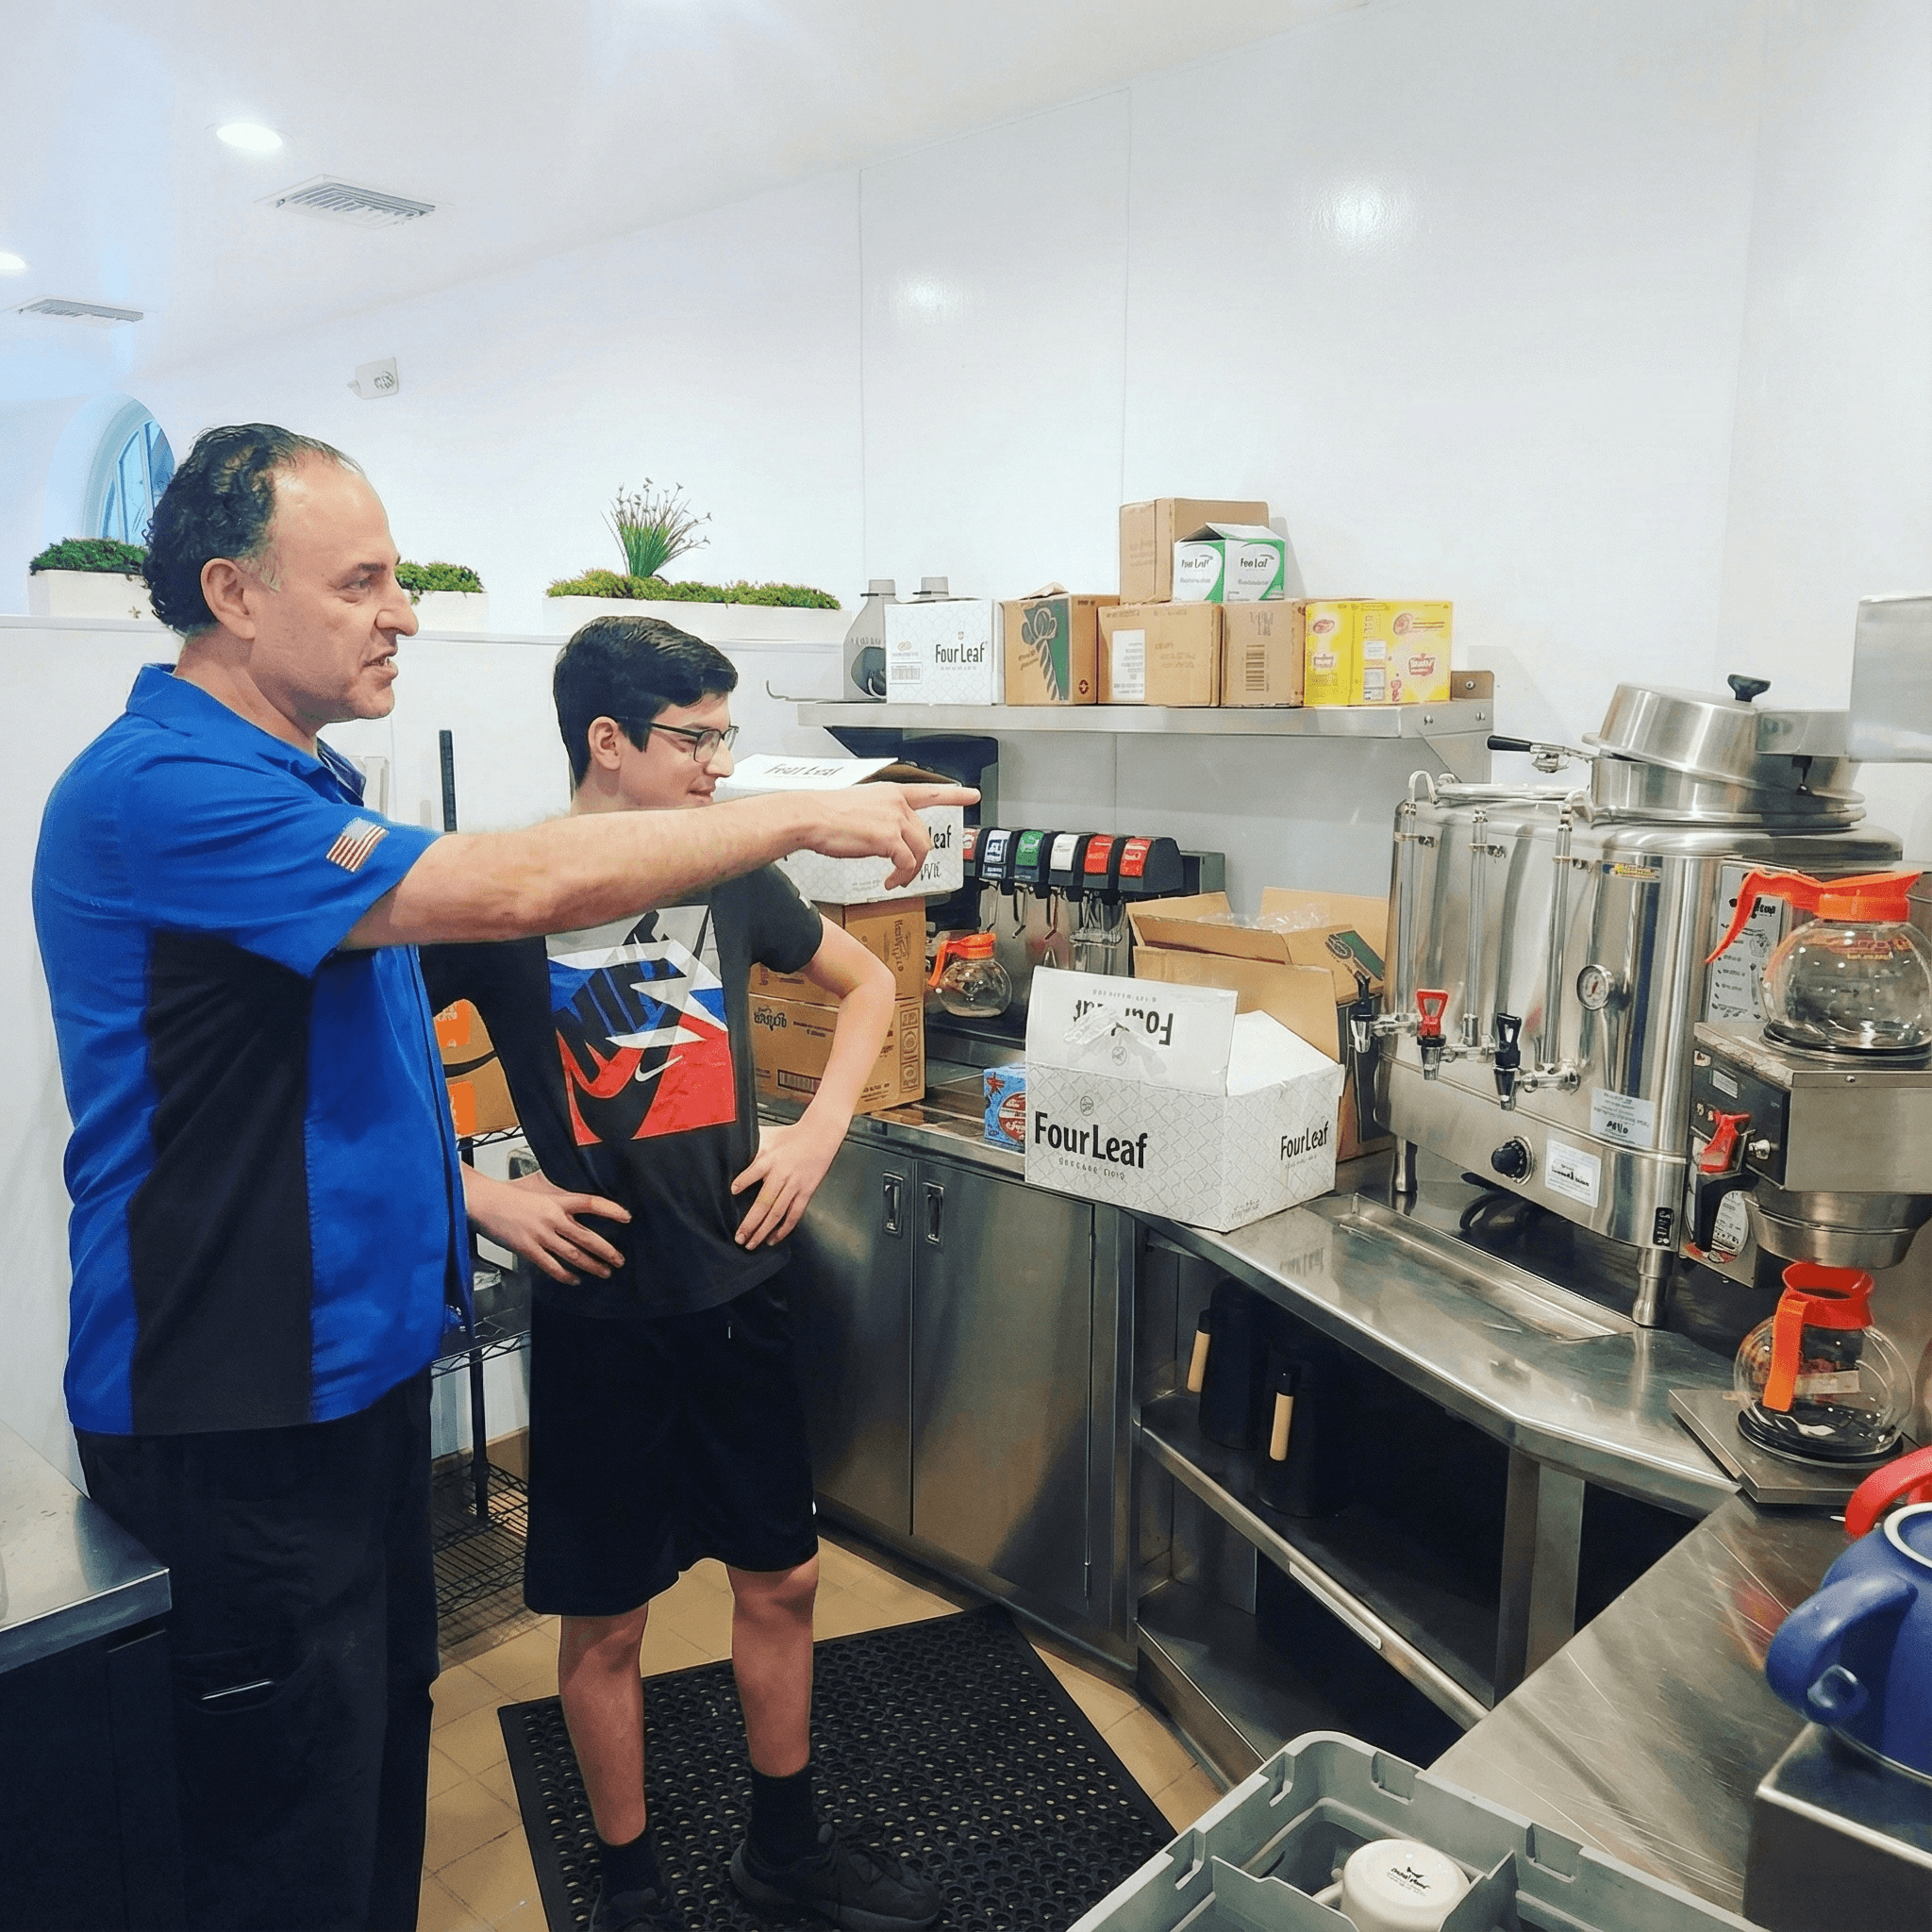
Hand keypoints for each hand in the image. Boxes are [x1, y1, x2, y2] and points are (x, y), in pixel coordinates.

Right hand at [463, 1169, 630, 1284]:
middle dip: (607, 1250)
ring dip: (591, 1265)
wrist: (483, 1201)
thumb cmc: (508, 1193)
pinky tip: (574, 1279)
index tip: (626, 1217)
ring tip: (604, 1272)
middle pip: (586, 1236)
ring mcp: (540, 1235)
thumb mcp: (538, 1186)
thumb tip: (572, 1192)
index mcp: (556, 1200)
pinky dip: (564, 1275)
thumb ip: (557, 1192)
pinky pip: (550, 1266)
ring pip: (572, 1254)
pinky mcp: (527, 1248)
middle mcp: (552, 1218)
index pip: (591, 1203)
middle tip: (619, 1259)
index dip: (611, 1210)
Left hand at [730, 1118, 841, 1248]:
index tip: (733, 1191)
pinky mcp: (806, 1192)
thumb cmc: (790, 1135)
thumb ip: (749, 1144)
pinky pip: (794, 1214)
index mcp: (770, 1159)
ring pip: (777, 1213)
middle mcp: (782, 1174)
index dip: (744, 1181)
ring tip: (751, 1244)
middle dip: (750, 1222)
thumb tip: (728, 1148)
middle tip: (739, 1237)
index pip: (754, 1170)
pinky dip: (784, 1229)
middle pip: (764, 1202)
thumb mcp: (766, 1135)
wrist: (820, 1135)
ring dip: (764, 1230)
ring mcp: (794, 1186)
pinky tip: (773, 1239)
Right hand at [803, 784, 977, 888]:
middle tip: (903, 873)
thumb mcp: (857, 806)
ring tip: (896, 881)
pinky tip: (889, 882)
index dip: (954, 795)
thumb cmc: (824, 814)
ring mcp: (895, 820)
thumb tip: (882, 838)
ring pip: (921, 851)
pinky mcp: (889, 838)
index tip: (972, 795)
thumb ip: (878, 817)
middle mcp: (897, 804)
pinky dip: (901, 877)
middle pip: (923, 835)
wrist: (810, 817)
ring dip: (911, 872)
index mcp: (890, 793)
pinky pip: (907, 864)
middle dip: (917, 858)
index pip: (929, 792)